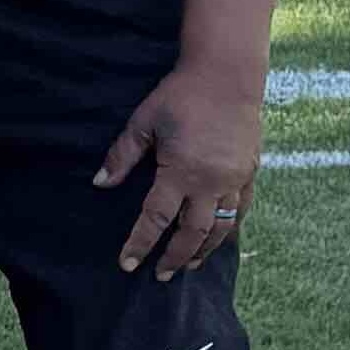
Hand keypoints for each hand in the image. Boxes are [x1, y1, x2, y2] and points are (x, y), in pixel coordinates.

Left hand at [96, 66, 263, 278]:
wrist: (228, 74)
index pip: (156, 219)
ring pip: (221, 227)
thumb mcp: (144, 121)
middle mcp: (211, 182)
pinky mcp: (250, 171)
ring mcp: (234, 179)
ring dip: (204, 250)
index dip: (140, 243)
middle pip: (192, 233)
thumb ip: (122, 156)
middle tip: (161, 276)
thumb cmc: (180, 95)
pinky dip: (230, 229)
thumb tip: (100, 184)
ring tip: (190, 265)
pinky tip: (220, 238)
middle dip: (175, 258)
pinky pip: (242, 209)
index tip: (128, 264)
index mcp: (181, 170)